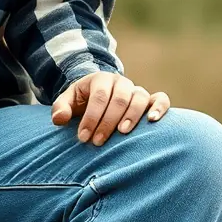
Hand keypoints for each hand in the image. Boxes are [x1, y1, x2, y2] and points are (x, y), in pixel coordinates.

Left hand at [51, 72, 170, 145]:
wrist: (96, 97)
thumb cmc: (81, 102)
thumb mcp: (66, 102)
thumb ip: (60, 108)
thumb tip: (60, 119)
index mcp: (100, 79)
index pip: (99, 97)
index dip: (91, 117)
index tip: (83, 137)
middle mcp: (121, 82)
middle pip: (119, 99)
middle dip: (107, 122)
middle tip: (97, 142)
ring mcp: (136, 90)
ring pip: (140, 98)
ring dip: (132, 116)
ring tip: (122, 133)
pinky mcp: (149, 100)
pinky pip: (160, 99)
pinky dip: (160, 108)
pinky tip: (153, 121)